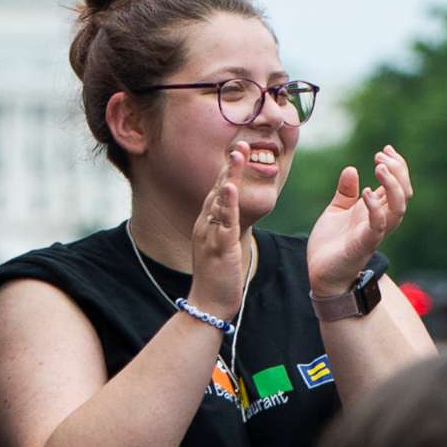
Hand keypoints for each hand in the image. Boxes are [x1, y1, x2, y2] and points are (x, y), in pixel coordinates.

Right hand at [184, 144, 250, 321]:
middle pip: (217, 188)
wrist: (208, 304)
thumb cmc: (218, 276)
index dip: (229, 169)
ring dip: (228, 175)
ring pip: (219, 199)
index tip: (239, 149)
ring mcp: (209, 234)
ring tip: (237, 154)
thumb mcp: (221, 244)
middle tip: (241, 142)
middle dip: (229, 165)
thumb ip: (225, 225)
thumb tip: (233, 210)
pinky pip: (222, 222)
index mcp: (207, 222)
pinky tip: (231, 187)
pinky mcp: (217, 247)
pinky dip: (226, 203)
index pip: (218, 189)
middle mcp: (205, 224)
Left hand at [307, 146, 408, 296]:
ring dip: (393, 186)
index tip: (385, 149)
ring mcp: (374, 233)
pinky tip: (367, 193)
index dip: (397, 166)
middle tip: (380, 156)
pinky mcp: (363, 245)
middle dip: (398, 171)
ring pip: (398, 209)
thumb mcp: (336, 210)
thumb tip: (351, 169)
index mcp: (375, 210)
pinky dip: (376, 208)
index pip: (398, 186)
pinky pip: (378, 226)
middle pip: (405, 194)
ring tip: (379, 167)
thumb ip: (345, 192)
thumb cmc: (331, 244)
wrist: (320, 274)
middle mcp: (380, 221)